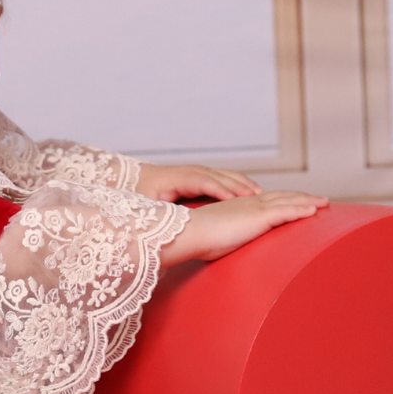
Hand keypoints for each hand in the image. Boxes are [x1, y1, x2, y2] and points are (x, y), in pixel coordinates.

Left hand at [136, 162, 260, 202]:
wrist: (133, 178)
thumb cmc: (139, 193)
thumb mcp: (145, 201)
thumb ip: (156, 210)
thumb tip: (163, 221)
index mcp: (176, 178)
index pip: (202, 182)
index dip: (219, 189)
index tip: (234, 198)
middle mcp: (190, 172)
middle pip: (218, 176)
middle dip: (237, 185)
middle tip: (257, 196)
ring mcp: (197, 172)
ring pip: (224, 176)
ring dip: (242, 183)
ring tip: (260, 195)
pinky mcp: (202, 178)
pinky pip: (224, 179)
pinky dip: (238, 184)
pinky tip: (250, 193)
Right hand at [160, 191, 328, 265]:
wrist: (190, 233)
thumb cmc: (198, 240)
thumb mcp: (217, 239)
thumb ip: (228, 241)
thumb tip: (227, 253)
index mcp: (240, 208)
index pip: (268, 200)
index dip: (285, 199)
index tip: (298, 201)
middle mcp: (249, 204)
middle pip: (283, 196)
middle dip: (302, 197)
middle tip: (319, 199)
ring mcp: (255, 209)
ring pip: (289, 201)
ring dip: (308, 201)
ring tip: (324, 203)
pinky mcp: (258, 217)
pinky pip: (286, 211)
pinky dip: (301, 210)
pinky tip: (314, 211)